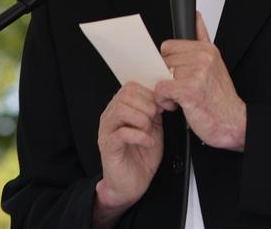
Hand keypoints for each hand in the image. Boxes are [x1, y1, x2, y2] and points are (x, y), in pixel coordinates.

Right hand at [93, 82, 163, 226]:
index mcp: (120, 108)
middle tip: (154, 121)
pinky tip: (146, 142)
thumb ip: (155, 111)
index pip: (131, 86)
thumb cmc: (142, 155)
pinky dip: (140, 136)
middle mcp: (110, 116)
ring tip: (149, 131)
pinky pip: (122, 133)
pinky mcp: (108, 146)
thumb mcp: (154, 128)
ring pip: (121, 110)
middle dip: (147, 106)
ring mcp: (107, 130)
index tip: (162, 107)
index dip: (150, 94)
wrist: (132, 184)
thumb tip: (162, 96)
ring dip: (142, 119)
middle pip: (126, 94)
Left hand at [155, 13, 246, 151]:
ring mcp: (196, 72)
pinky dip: (163, 100)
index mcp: (206, 49)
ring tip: (180, 98)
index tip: (178, 75)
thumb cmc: (220, 98)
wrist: (233, 122)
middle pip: (163, 60)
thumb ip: (202, 37)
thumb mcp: (215, 62)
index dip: (169, 63)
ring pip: (161, 74)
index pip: (169, 46)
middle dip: (166, 77)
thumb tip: (196, 17)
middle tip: (180, 89)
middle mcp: (203, 57)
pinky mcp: (189, 90)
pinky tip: (176, 105)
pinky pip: (160, 88)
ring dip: (165, 90)